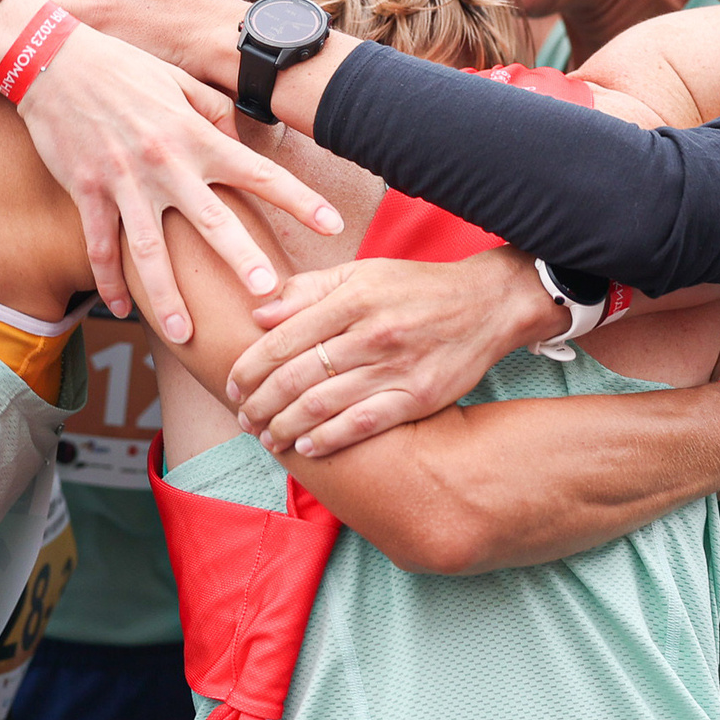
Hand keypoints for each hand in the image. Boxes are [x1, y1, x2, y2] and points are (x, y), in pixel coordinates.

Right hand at [13, 23, 341, 339]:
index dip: (300, 200)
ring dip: (168, 296)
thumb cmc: (122, 68)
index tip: (333, 226)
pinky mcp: (87, 192)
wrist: (52, 62)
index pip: (258, 172)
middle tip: (269, 294)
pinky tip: (123, 309)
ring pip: (151, 250)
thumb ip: (214, 113)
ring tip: (185, 333)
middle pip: (212, 221)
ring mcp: (124, 181)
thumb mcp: (177, 81)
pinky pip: (101, 247)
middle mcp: (165, 163)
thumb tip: (244, 137)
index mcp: (195, 135)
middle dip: (242, 259)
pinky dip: (110, 282)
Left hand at [231, 248, 563, 456]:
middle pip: (297, 376)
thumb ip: (310, 289)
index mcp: (353, 298)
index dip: (250, 366)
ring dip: (286, 425)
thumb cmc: (417, 288)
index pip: (284, 338)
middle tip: (242, 417)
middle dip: (260, 402)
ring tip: (266, 437)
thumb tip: (261, 313)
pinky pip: (363, 424)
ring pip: (324, 404)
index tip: (232, 384)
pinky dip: (329, 439)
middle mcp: (371, 333)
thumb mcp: (363, 273)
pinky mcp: (418, 397)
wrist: (487, 304)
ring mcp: (395, 368)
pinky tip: (307, 447)